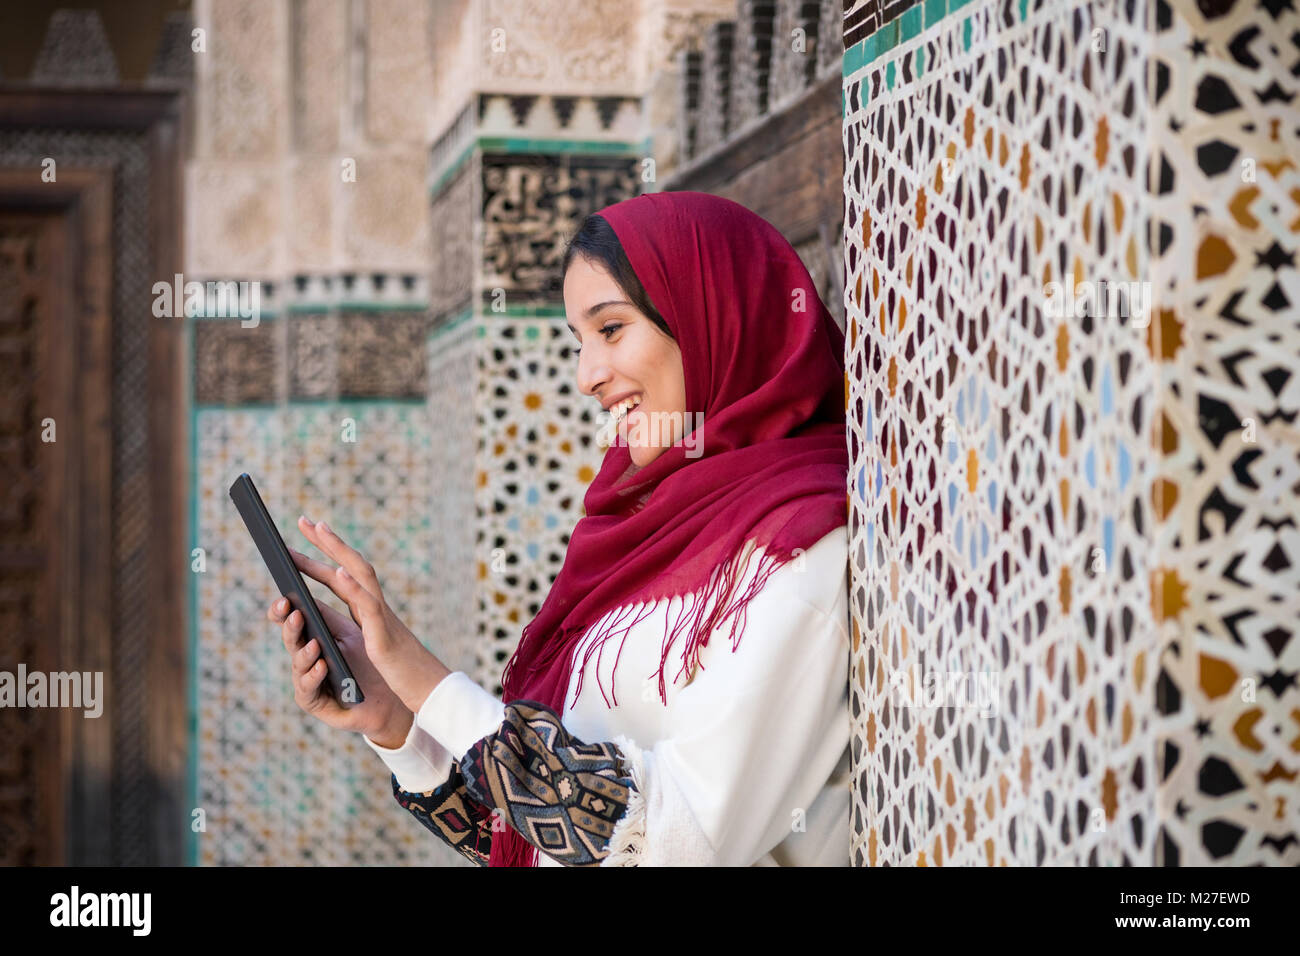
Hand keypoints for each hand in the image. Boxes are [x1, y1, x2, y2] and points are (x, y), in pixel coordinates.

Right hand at [268, 591, 409, 744]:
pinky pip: (307, 688)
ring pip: (298, 663)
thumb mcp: (349, 634)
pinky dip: (314, 676)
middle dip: (290, 626)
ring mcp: (306, 679)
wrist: (384, 699)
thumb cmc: (366, 664)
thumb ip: (328, 617)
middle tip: (292, 612)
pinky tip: (322, 667)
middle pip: (291, 638)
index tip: (284, 594)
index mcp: (312, 636)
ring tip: (314, 644)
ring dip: (305, 653)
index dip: (284, 607)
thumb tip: (314, 585)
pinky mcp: (312, 701)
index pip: (292, 619)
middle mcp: (305, 657)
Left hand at [291, 516, 451, 714]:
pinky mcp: (383, 636)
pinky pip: (369, 606)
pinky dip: (354, 587)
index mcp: (370, 612)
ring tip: (319, 529)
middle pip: (351, 564)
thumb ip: (356, 628)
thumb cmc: (401, 674)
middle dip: (327, 542)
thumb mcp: (370, 648)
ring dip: (339, 550)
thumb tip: (332, 617)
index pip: (343, 576)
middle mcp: (376, 607)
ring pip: (362, 574)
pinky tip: (338, 572)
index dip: (324, 555)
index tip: (307, 533)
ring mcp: (382, 618)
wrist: (429, 693)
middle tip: (304, 519)